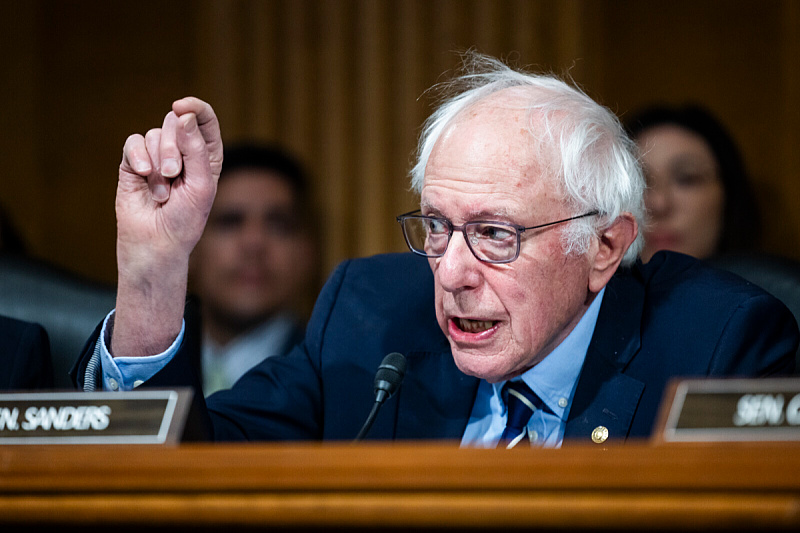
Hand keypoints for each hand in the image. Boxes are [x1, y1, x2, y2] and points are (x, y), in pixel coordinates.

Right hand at [112, 97, 222, 356]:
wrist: (156, 244)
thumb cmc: (185, 220)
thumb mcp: (200, 185)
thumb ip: (195, 149)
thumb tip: (183, 115)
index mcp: (205, 157)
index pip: (204, 121)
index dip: (196, 108)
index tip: (183, 107)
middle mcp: (181, 153)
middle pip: (175, 123)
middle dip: (172, 146)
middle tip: (173, 174)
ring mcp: (156, 157)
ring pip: (152, 133)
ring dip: (156, 161)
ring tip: (161, 191)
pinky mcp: (133, 164)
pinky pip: (132, 142)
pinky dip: (137, 156)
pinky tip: (142, 175)